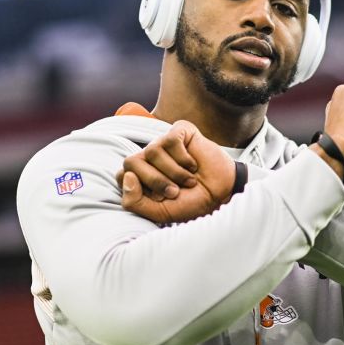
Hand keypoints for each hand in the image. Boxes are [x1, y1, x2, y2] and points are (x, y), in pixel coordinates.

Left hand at [117, 120, 235, 224]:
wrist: (221, 194)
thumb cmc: (190, 202)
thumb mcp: (159, 213)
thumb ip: (135, 202)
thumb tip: (126, 175)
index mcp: (140, 175)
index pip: (122, 175)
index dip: (139, 188)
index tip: (159, 198)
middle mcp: (148, 157)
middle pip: (131, 161)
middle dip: (154, 181)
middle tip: (174, 191)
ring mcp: (163, 143)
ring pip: (152, 151)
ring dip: (174, 172)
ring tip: (189, 181)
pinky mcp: (179, 131)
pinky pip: (170, 140)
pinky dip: (183, 159)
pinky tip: (193, 166)